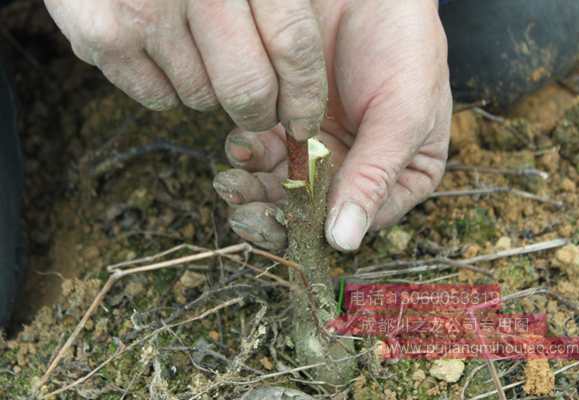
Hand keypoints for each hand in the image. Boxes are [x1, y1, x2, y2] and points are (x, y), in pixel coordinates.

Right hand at [44, 0, 326, 138]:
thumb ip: (283, 6)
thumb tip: (310, 83)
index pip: (293, 45)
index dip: (305, 95)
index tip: (305, 121)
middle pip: (248, 89)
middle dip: (260, 114)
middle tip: (260, 111)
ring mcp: (146, 10)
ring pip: (202, 99)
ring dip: (209, 90)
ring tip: (196, 48)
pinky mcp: (103, 34)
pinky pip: (159, 99)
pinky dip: (167, 87)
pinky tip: (159, 48)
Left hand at [213, 0, 451, 250]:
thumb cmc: (404, 45)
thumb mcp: (402, 115)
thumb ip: (373, 177)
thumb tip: (344, 242)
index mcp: (400, 174)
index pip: (359, 221)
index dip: (323, 232)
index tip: (291, 229)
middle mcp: (357, 166)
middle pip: (314, 212)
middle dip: (277, 218)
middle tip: (246, 218)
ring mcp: (320, 144)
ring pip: (281, 186)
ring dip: (254, 190)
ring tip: (232, 183)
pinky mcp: (287, 119)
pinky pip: (262, 150)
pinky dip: (246, 154)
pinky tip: (238, 146)